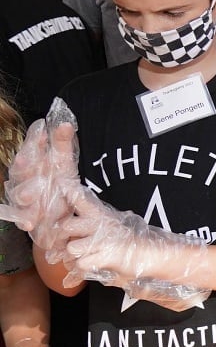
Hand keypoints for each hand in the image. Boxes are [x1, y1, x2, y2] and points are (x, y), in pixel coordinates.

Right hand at [0, 101, 81, 257]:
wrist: (58, 215)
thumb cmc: (59, 184)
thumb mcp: (63, 163)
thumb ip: (62, 144)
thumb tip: (65, 123)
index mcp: (34, 164)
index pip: (31, 150)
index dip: (34, 142)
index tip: (40, 134)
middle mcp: (25, 179)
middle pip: (20, 171)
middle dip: (23, 167)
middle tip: (25, 161)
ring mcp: (23, 199)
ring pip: (19, 195)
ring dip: (24, 194)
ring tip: (31, 195)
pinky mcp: (25, 217)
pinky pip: (22, 219)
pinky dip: (24, 220)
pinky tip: (29, 223)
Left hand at [58, 187, 210, 311]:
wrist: (153, 254)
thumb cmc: (131, 241)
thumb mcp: (113, 224)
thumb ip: (94, 222)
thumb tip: (73, 220)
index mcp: (102, 214)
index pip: (81, 199)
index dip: (69, 192)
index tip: (62, 186)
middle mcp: (101, 224)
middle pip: (67, 225)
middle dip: (63, 237)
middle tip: (66, 243)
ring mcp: (103, 241)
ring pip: (71, 248)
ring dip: (73, 256)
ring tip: (83, 257)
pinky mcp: (107, 256)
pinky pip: (81, 264)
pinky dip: (83, 269)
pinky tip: (92, 265)